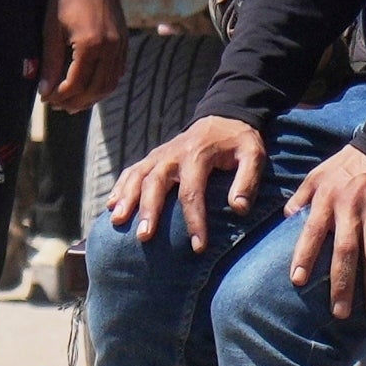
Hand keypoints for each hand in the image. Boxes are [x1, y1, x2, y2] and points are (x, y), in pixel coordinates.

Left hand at [41, 0, 126, 115]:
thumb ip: (49, 63)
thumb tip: (44, 91)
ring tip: (73, 103)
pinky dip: (105, 84)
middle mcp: (111, 48)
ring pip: (110, 83)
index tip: (45, 98)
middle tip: (58, 106)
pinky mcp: (125, 41)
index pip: (76, 84)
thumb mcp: (51, 30)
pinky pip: (118, 71)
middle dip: (76, 101)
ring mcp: (122, 45)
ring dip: (92, 97)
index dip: (60, 95)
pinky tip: (91, 87)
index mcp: (91, 45)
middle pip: (96, 89)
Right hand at [108, 115, 269, 250]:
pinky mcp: (152, 158)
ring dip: (126, 198)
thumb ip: (247, 180)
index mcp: (198, 156)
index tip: (198, 247)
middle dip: (148, 211)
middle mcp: (173, 155)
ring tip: (117, 221)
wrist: (222, 118)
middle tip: (144, 236)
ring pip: (137, 176)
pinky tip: (111, 206)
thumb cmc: (238, 142)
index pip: (192, 192)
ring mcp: (159, 155)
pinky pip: (131, 171)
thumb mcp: (253, 155)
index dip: (194, 221)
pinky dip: (120, 187)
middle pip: (155, 183)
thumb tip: (238, 209)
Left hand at [284, 142, 365, 318]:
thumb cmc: (348, 166)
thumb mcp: (317, 174)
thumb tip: (285, 216)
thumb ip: (301, 196)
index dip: (305, 256)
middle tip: (340, 312)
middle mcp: (352, 210)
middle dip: (343, 284)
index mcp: (328, 200)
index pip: (313, 232)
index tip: (299, 280)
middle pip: (346, 252)